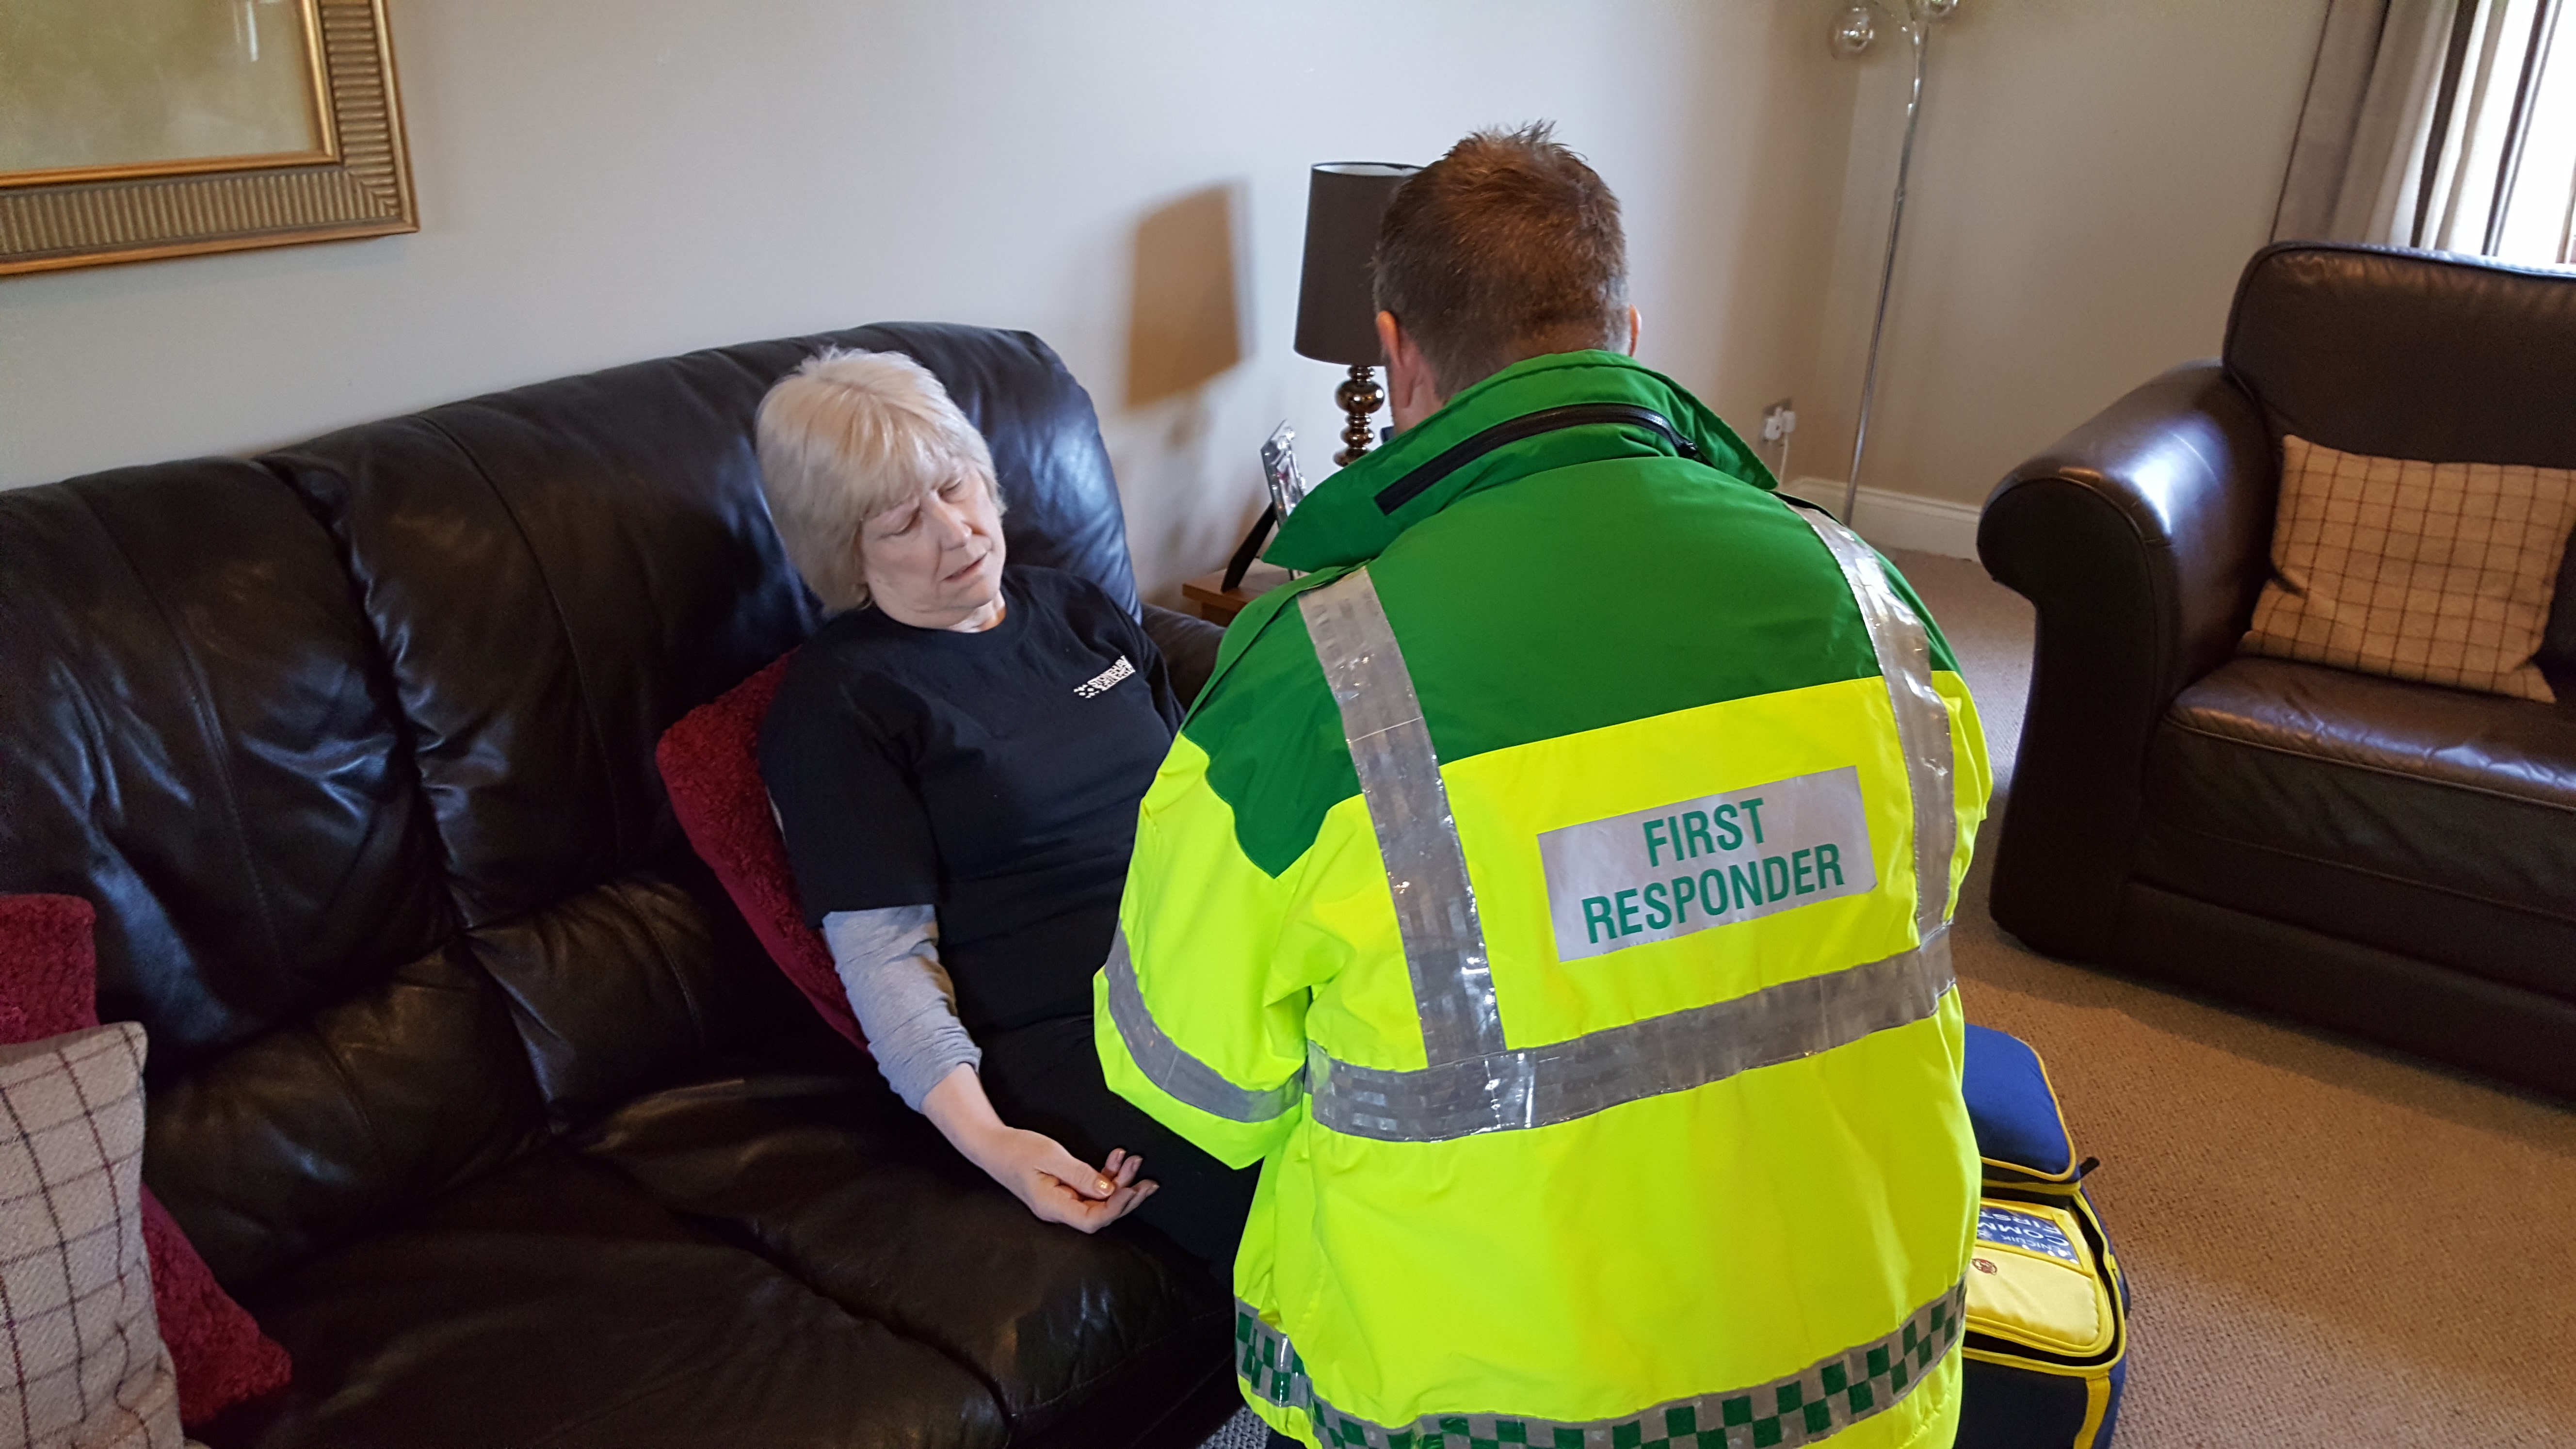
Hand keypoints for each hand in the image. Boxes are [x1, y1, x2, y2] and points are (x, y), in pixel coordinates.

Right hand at [919, 1064, 1157, 1231]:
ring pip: (1098, 1199)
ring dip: (1118, 1182)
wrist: (993, 1145)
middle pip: (1101, 1213)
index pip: (1093, 1219)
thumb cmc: (1016, 1149)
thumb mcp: (1050, 1156)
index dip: (1117, 1207)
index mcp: (1053, 1206)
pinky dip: (1105, 1176)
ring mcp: (1061, 1200)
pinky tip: (1115, 1159)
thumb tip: (1108, 1190)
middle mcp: (1059, 1209)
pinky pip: (1090, 1188)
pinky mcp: (1063, 1190)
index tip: (1133, 1188)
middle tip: (1148, 1181)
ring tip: (1133, 1160)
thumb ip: (1081, 1174)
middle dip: (1127, 1197)